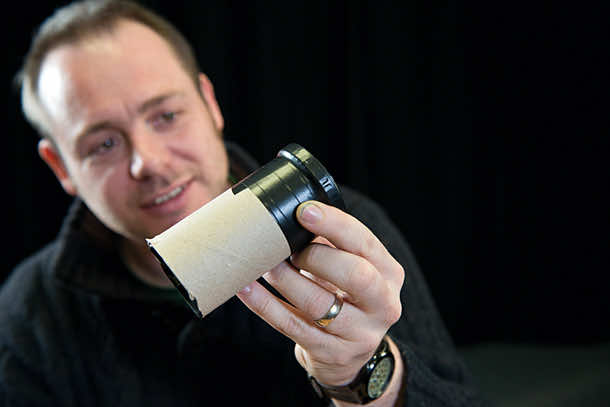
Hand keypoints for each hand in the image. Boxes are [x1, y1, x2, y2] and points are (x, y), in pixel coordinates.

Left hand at [236, 200, 404, 391]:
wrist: (347, 356)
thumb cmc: (344, 297)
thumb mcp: (351, 269)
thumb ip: (333, 244)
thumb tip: (292, 215)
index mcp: (389, 273)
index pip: (365, 243)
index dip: (335, 224)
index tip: (304, 211)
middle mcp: (384, 304)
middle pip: (355, 275)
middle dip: (315, 256)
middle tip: (288, 249)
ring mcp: (360, 334)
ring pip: (318, 303)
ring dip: (285, 279)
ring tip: (264, 264)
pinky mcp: (333, 354)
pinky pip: (292, 326)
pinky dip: (265, 304)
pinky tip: (247, 289)